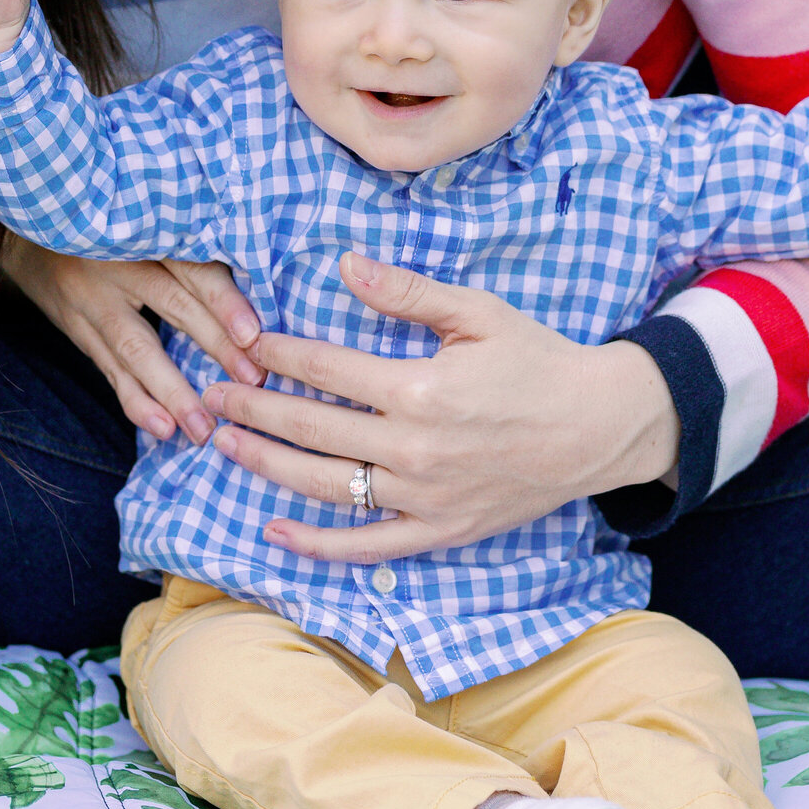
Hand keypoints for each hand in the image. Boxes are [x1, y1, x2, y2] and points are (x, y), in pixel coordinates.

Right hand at [2, 236, 266, 444]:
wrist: (37, 216)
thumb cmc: (115, 224)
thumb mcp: (149, 223)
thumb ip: (193, 249)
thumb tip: (256, 289)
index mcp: (146, 234)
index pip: (192, 269)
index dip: (223, 301)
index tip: (254, 336)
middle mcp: (117, 265)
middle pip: (173, 307)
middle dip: (214, 347)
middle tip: (251, 383)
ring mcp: (92, 300)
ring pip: (137, 350)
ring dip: (172, 392)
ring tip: (203, 427)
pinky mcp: (78, 329)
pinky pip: (110, 370)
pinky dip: (136, 402)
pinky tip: (162, 428)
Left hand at [203, 252, 679, 562]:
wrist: (597, 427)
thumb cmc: (538, 361)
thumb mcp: (477, 312)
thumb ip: (406, 291)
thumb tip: (344, 264)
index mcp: (419, 388)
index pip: (326, 368)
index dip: (279, 353)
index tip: (245, 342)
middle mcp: (413, 449)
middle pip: (311, 428)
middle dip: (253, 408)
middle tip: (211, 392)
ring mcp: (423, 497)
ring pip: (325, 486)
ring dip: (267, 466)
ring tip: (224, 446)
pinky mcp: (438, 531)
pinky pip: (366, 544)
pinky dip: (316, 544)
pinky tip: (273, 531)